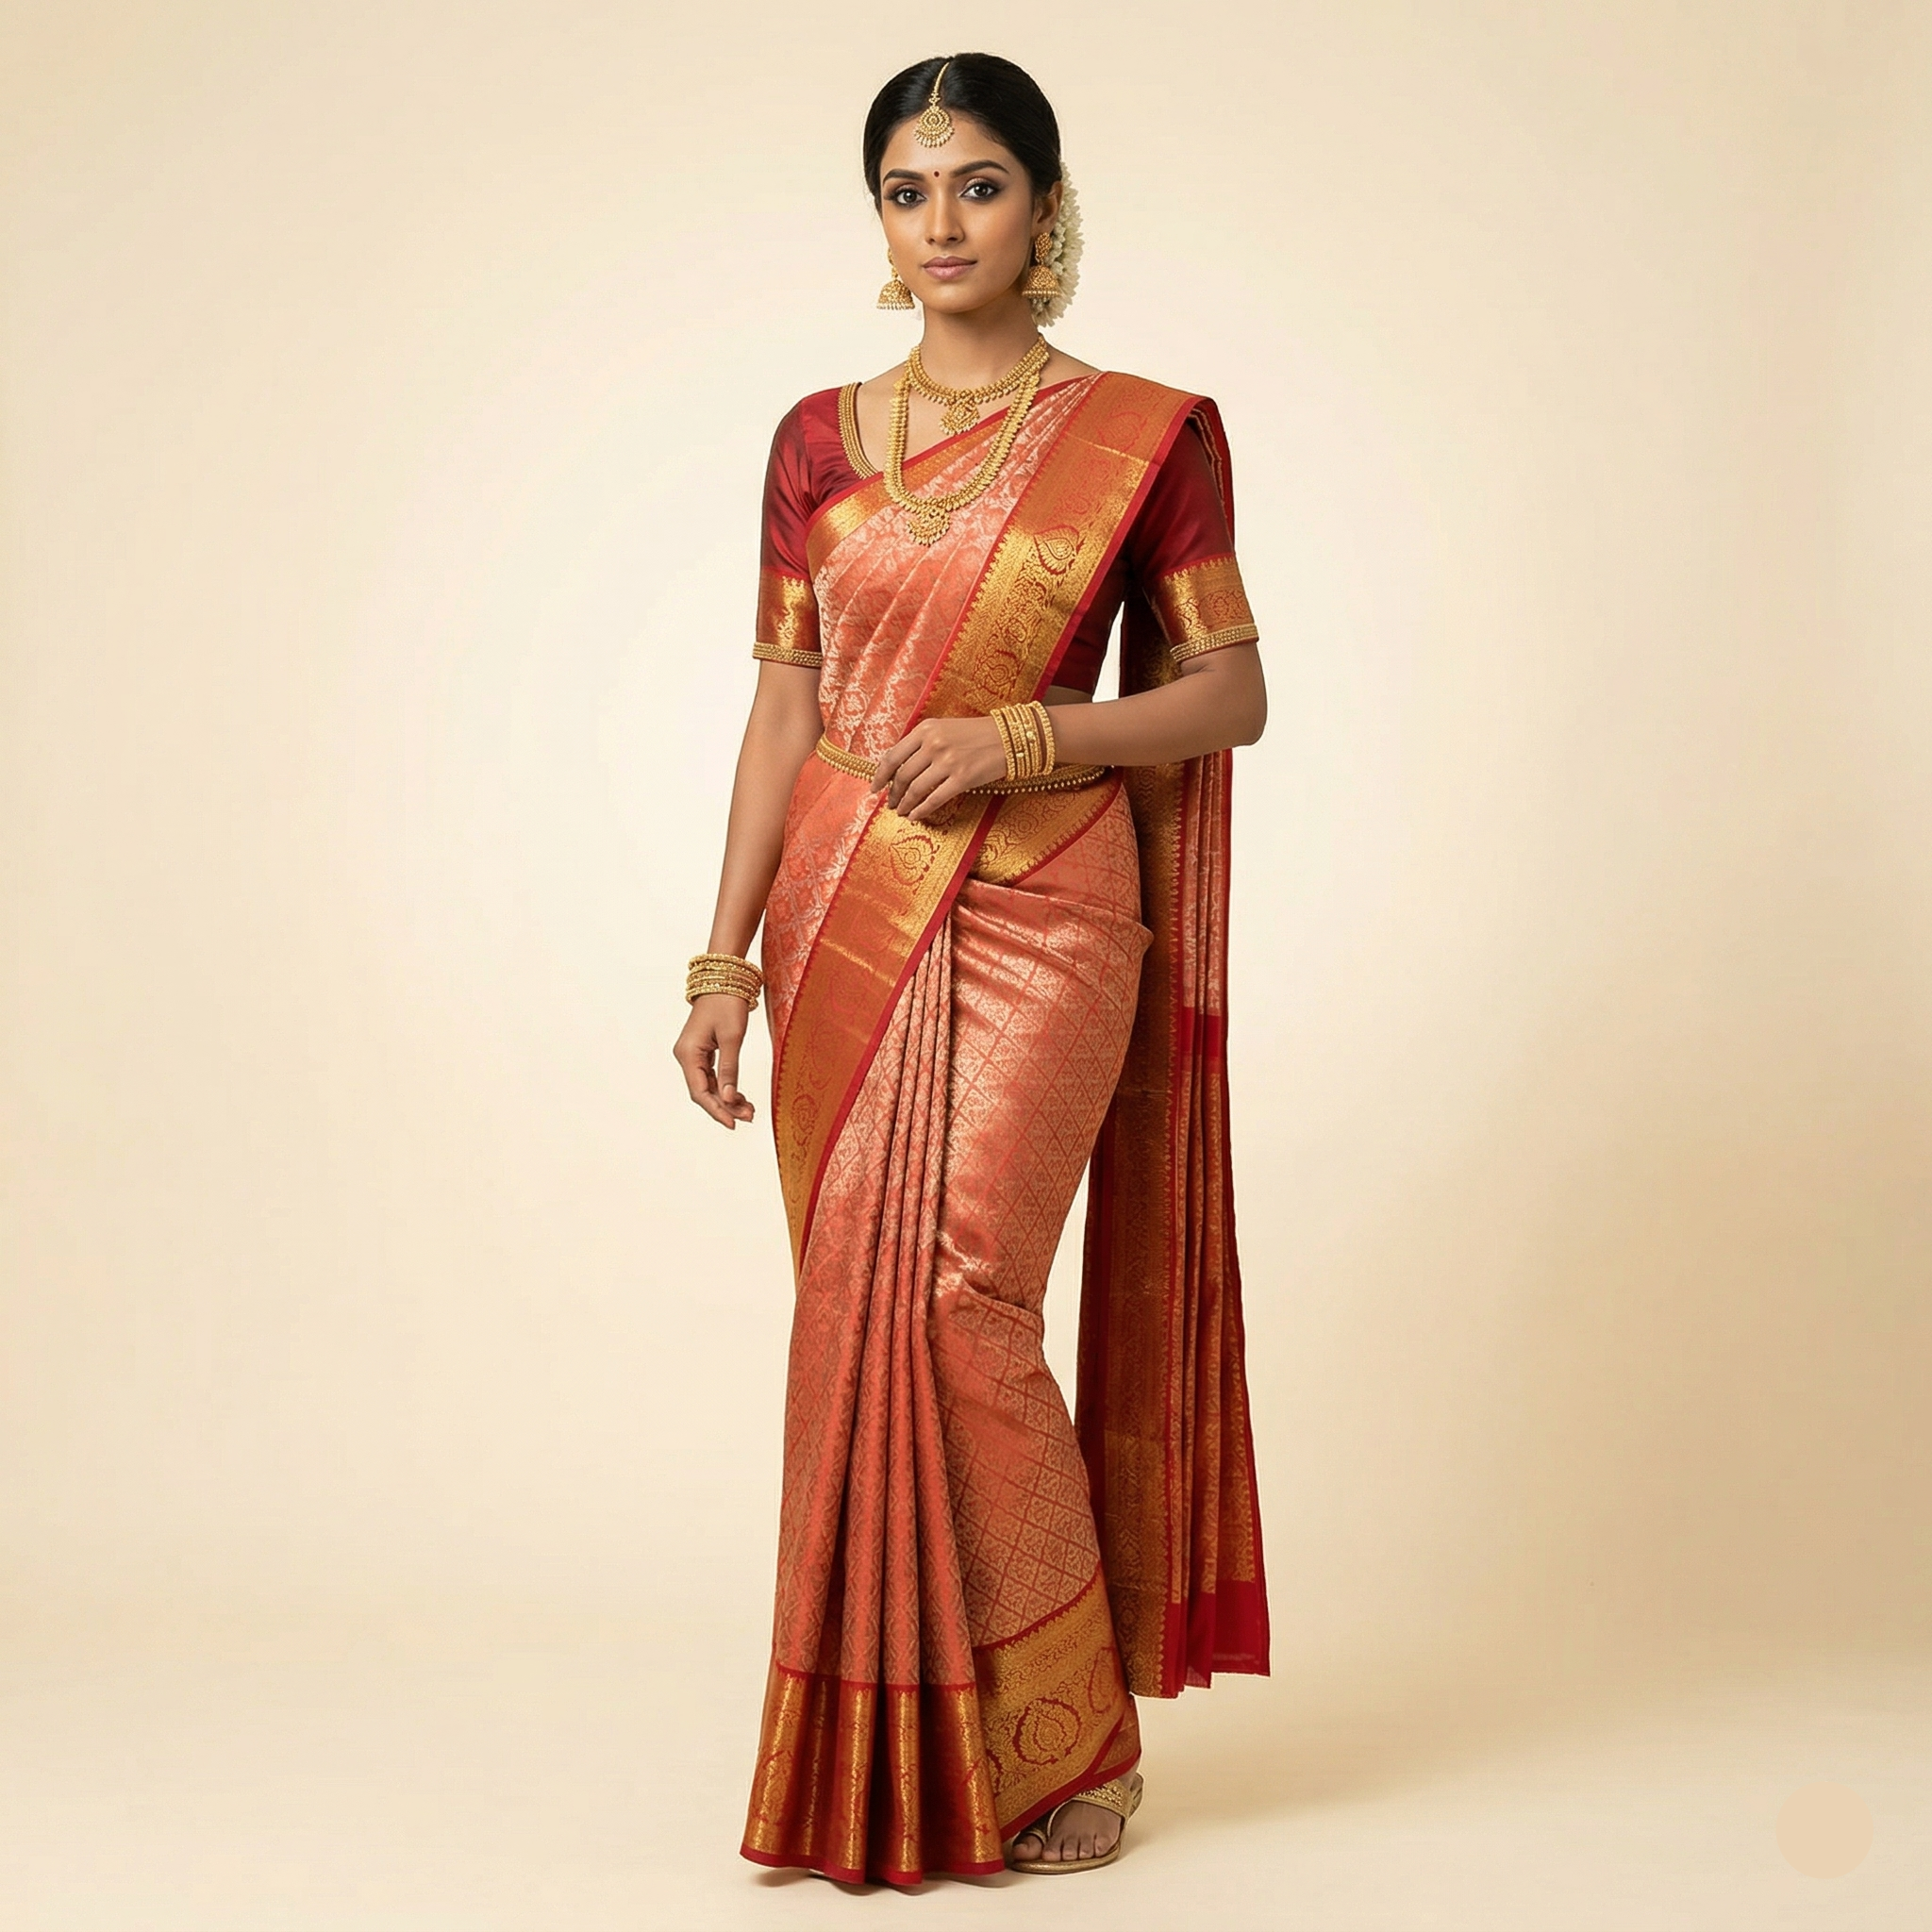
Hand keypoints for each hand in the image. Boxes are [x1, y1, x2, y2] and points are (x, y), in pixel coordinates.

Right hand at [673, 994, 755, 1127]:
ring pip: (708, 1086)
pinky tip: (740, 1096)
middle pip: (703, 1092)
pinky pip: (711, 1076)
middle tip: (749, 1116)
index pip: (700, 1092)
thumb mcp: (732, 1038)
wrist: (724, 978)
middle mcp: (685, 1056)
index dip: (717, 1110)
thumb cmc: (728, 1003)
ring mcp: (692, 1054)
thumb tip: (728, 1098)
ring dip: (727, 1099)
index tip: (734, 1124)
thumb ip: (730, 1069)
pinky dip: (725, 1087)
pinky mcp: (701, 1051)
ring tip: (749, 1109)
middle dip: (725, 1106)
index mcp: (688, 1054)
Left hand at [871, 715, 1006, 821]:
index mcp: (925, 730)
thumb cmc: (976, 734)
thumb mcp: (944, 728)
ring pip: (915, 790)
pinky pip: (934, 799)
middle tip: (891, 804)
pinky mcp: (962, 779)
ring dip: (905, 805)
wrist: (1010, 738)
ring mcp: (947, 762)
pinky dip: (921, 810)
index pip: (892, 756)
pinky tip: (916, 816)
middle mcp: (933, 744)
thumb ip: (921, 743)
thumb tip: (898, 767)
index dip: (879, 776)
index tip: (874, 788)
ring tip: (902, 812)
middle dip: (893, 794)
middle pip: (902, 776)